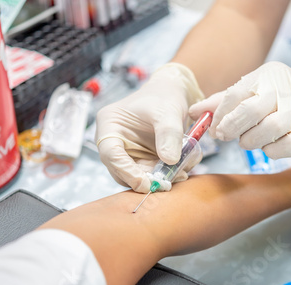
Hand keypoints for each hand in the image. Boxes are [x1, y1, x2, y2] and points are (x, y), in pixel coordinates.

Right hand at [96, 63, 203, 192]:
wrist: (172, 94)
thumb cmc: (164, 97)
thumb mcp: (168, 112)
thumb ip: (169, 134)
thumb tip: (170, 161)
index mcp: (110, 124)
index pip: (110, 153)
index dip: (126, 171)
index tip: (145, 182)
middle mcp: (115, 141)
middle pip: (121, 170)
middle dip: (144, 180)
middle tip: (167, 184)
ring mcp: (127, 152)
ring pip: (136, 176)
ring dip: (157, 180)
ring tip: (179, 175)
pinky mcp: (141, 159)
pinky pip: (149, 174)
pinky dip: (164, 176)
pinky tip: (180, 171)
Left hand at [189, 61, 290, 158]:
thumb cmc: (277, 98)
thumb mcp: (252, 91)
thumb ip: (222, 102)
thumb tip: (193, 112)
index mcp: (266, 76)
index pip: (235, 95)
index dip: (219, 115)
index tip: (213, 128)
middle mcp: (283, 90)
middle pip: (251, 111)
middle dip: (231, 127)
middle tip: (224, 136)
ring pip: (269, 129)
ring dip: (250, 141)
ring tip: (246, 142)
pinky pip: (286, 146)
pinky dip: (271, 150)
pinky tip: (266, 147)